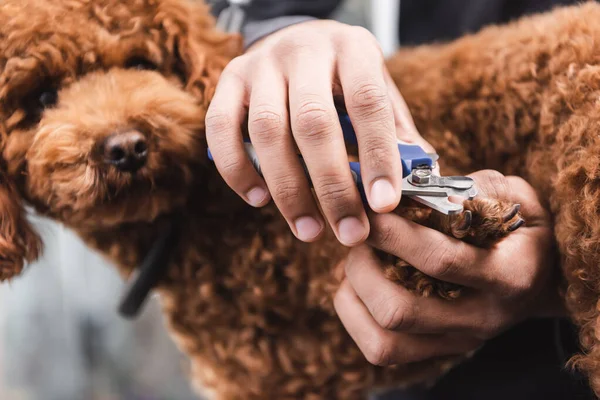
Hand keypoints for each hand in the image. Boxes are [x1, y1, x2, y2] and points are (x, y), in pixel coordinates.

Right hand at [206, 20, 432, 245]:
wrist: (296, 38)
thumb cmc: (343, 76)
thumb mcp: (377, 88)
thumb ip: (394, 130)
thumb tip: (417, 183)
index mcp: (351, 48)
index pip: (367, 102)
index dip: (377, 155)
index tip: (384, 205)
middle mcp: (303, 51)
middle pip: (313, 123)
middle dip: (332, 186)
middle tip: (349, 233)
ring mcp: (261, 64)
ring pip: (267, 130)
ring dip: (288, 189)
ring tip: (308, 230)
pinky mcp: (228, 81)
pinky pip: (220, 128)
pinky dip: (237, 169)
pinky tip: (258, 199)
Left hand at [334, 170, 561, 365]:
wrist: (542, 277)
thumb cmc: (519, 227)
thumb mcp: (514, 195)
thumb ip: (472, 188)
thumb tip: (417, 188)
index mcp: (509, 276)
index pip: (439, 261)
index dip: (394, 234)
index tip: (369, 210)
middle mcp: (482, 318)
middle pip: (400, 311)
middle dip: (364, 267)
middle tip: (359, 235)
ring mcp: (458, 341)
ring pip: (384, 338)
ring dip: (355, 295)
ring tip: (356, 259)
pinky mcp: (437, 351)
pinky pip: (380, 348)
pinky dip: (354, 315)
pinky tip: (357, 284)